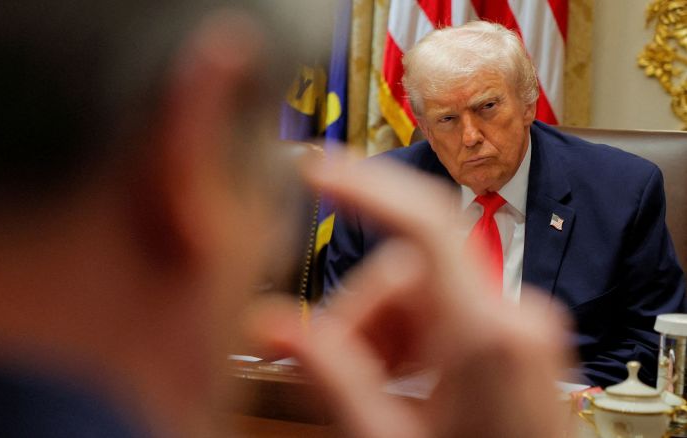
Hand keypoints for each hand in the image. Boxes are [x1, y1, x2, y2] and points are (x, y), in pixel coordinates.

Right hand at [251, 152, 574, 437]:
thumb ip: (331, 377)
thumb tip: (273, 325)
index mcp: (485, 337)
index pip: (423, 222)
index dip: (365, 185)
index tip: (316, 168)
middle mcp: (512, 316)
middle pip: (405, 271)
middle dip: (361, 316)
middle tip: (338, 372)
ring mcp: (519, 325)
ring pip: (420, 292)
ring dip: (383, 334)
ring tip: (376, 395)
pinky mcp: (515, 336)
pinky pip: (444, 311)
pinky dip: (410, 340)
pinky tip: (404, 388)